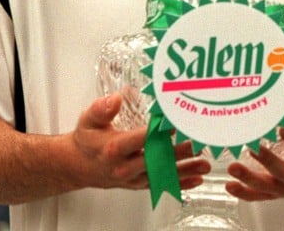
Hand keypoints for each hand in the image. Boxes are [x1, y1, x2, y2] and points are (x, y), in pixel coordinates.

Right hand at [73, 94, 209, 190]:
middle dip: (178, 152)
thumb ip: (101, 109)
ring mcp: (132, 178)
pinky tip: (198, 179)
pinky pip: (161, 185)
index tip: (174, 125)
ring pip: (162, 175)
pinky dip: (180, 184)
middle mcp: (124, 166)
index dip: (156, 133)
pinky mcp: (138, 184)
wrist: (78, 165)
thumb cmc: (87, 140)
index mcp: (113, 149)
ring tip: (205, 163)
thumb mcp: (88, 120)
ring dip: (185, 170)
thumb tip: (117, 97)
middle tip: (198, 143)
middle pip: (155, 160)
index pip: (138, 140)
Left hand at [225, 117, 283, 200]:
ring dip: (248, 177)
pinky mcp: (273, 193)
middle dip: (268, 160)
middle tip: (255, 147)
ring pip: (265, 186)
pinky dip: (242, 193)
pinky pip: (257, 196)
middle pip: (281, 172)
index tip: (283, 127)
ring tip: (232, 167)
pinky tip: (230, 184)